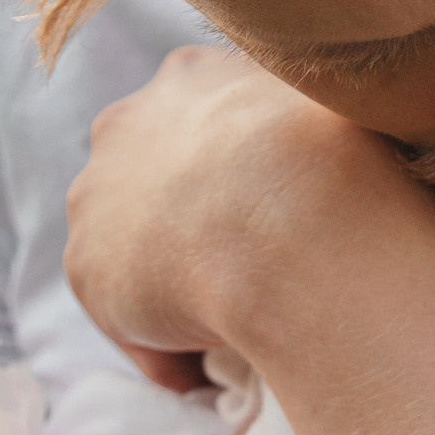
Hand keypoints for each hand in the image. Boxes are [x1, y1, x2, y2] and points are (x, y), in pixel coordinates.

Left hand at [66, 46, 398, 385]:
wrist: (300, 220)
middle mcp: (128, 121)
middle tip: (255, 274)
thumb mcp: (349, 113)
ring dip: (174, 286)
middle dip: (189, 223)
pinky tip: (220, 359)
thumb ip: (320, 122)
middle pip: (151, 180)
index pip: (203, 126)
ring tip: (238, 329)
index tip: (278, 216)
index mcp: (192, 75)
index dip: (240, 174)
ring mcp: (97, 194)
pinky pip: (132, 321)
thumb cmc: (347, 166)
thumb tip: (342, 162)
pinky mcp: (86, 266)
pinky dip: (170, 345)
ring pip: (132, 251)